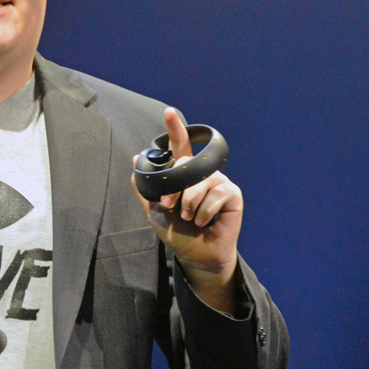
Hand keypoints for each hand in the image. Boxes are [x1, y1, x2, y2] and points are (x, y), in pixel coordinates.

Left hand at [132, 108, 242, 310]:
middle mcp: (202, 173)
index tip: (168, 112)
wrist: (195, 256)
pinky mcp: (232, 194)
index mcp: (183, 174)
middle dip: (174, 188)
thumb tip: (135, 158)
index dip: (175, 128)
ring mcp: (218, 182)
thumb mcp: (154, 211)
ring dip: (189, 204)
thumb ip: (145, 187)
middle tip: (169, 207)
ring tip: (191, 218)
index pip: (180, 147)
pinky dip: (205, 211)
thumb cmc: (177, 233)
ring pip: (200, 181)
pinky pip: (216, 194)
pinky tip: (205, 221)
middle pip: (186, 164)